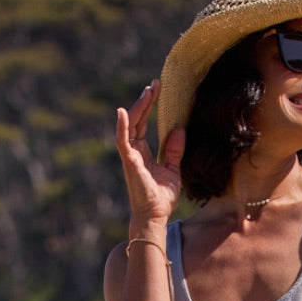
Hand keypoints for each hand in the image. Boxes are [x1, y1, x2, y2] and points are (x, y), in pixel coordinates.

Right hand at [115, 79, 184, 226]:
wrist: (155, 216)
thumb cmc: (161, 198)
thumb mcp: (173, 169)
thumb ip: (175, 150)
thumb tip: (180, 129)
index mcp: (143, 152)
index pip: (144, 123)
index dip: (150, 105)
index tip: (157, 89)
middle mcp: (134, 151)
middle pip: (137, 119)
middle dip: (145, 100)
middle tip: (155, 84)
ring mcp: (130, 156)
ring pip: (130, 125)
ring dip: (138, 107)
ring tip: (148, 91)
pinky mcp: (129, 162)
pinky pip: (122, 141)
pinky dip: (121, 126)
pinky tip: (122, 111)